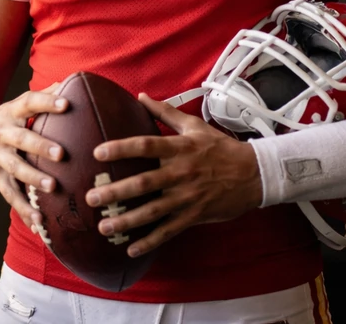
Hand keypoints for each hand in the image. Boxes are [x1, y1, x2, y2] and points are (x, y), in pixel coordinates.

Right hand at [0, 84, 66, 228]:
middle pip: (22, 138)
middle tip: (61, 154)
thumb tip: (71, 81)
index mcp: (11, 113)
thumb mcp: (14, 106)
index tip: (66, 104)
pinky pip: (10, 195)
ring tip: (51, 187)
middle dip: (41, 146)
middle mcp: (2, 134)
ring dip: (33, 178)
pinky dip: (25, 210)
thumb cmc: (0, 122)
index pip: (29, 103)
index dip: (47, 101)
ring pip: (15, 168)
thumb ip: (42, 96)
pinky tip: (40, 222)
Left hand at [84, 93, 262, 256]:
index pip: (146, 146)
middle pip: (144, 182)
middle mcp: (181, 172)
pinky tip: (131, 249)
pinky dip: (150, 241)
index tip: (98, 153)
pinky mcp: (194, 215)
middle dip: (115, 192)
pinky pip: (169, 231)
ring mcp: (187, 197)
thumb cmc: (220, 148)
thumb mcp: (195, 126)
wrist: (254, 174)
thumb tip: (141, 96)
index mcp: (180, 148)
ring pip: (152, 211)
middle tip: (91, 197)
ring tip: (104, 226)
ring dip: (127, 221)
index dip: (121, 148)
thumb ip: (165, 112)